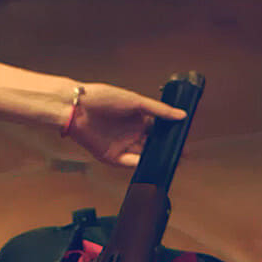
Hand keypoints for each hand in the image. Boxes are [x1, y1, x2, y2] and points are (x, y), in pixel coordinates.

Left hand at [67, 82, 188, 168]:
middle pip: (153, 144)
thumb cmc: (103, 98)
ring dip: (155, 158)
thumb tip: (181, 115)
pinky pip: (129, 162)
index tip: (184, 139)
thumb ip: (159, 110)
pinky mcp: (111, 156)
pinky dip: (140, 164)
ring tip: (170, 160)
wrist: (78, 107)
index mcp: (138, 118)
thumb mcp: (136, 101)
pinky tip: (151, 162)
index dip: (170, 134)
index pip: (159, 129)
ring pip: (143, 155)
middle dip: (166, 149)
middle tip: (182, 154)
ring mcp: (121, 145)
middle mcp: (130, 133)